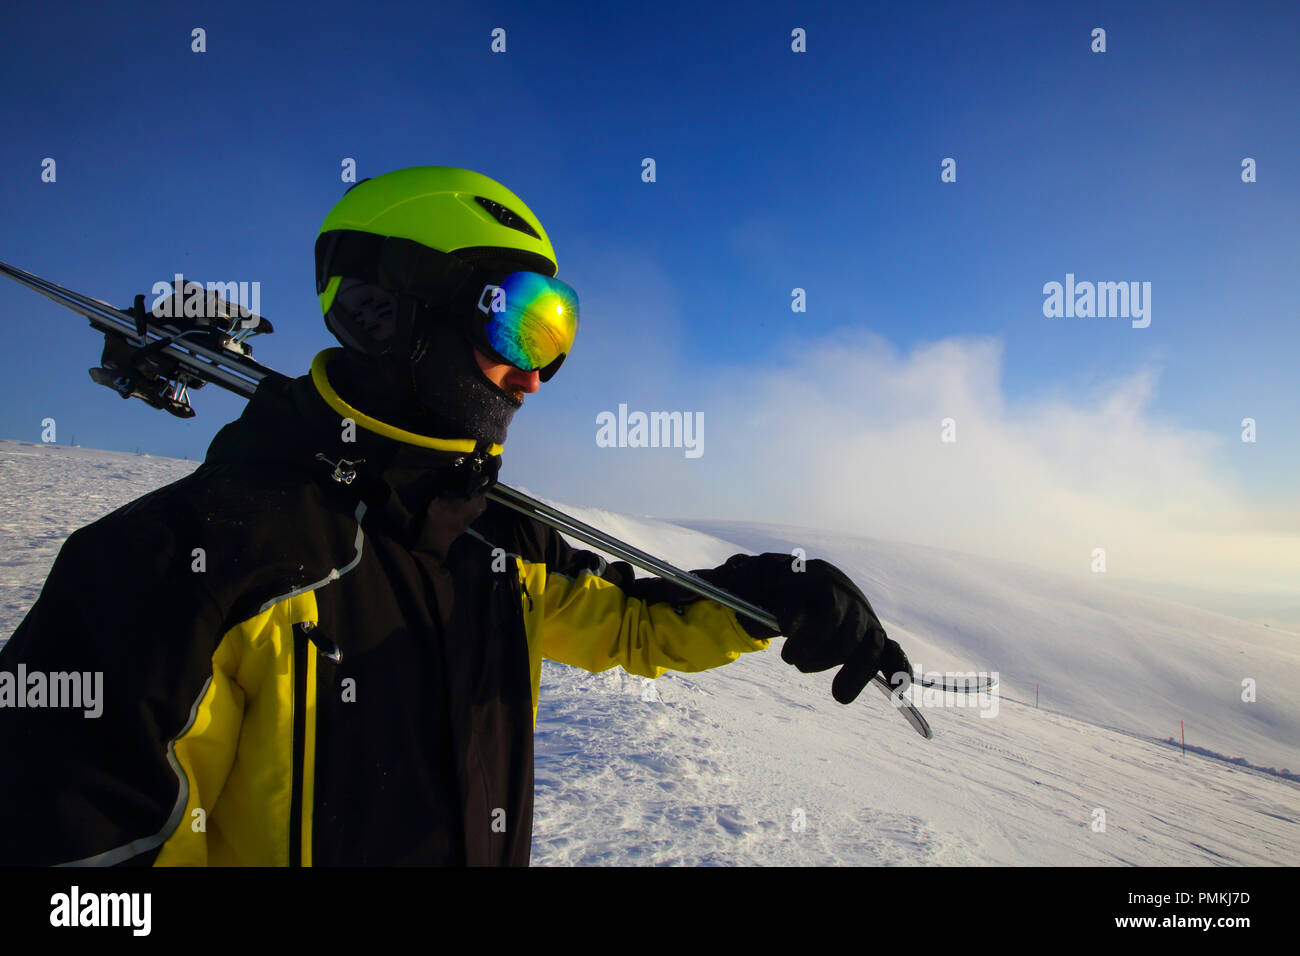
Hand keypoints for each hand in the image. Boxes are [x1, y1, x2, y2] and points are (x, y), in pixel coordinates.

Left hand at [698, 553, 913, 703]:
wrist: (790, 586)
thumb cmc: (758, 583)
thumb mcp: (732, 580)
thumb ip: (705, 585)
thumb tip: (663, 590)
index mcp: (809, 574)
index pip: (816, 593)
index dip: (802, 617)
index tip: (781, 630)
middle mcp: (841, 591)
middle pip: (847, 620)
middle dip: (822, 647)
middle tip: (790, 662)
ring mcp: (859, 615)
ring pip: (870, 641)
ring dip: (852, 668)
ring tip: (834, 695)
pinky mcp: (869, 638)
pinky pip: (892, 652)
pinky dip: (899, 668)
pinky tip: (900, 689)